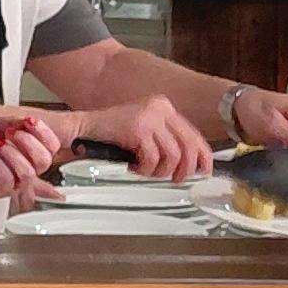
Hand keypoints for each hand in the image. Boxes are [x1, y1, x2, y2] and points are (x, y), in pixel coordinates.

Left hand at [0, 116, 67, 201]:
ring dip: (14, 154)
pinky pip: (10, 180)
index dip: (45, 133)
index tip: (30, 122)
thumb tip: (26, 120)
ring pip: (30, 173)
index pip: (51, 145)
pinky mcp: (2, 190)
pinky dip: (0, 165)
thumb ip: (10, 121)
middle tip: (12, 132)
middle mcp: (25, 165)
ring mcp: (15, 179)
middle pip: (45, 160)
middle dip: (29, 142)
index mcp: (27, 150)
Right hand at [76, 96, 214, 179]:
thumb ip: (166, 141)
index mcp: (164, 108)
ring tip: (145, 171)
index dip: (203, 156)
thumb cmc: (112, 134)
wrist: (84, 128)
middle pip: (189, 145)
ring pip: (172, 155)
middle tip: (174, 179)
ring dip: (160, 171)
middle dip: (185, 168)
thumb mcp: (145, 133)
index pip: (194, 134)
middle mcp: (160, 109)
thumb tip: (189, 163)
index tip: (203, 171)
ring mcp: (149, 117)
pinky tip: (134, 167)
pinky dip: (145, 169)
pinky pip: (153, 158)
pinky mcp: (138, 128)